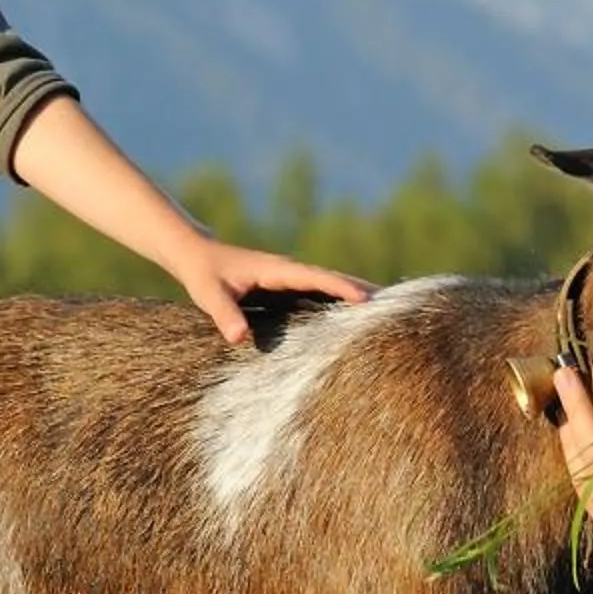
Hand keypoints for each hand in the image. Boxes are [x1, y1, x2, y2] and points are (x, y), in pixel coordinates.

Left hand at [176, 240, 370, 344]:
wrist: (197, 256)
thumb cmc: (202, 274)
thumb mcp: (209, 295)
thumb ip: (225, 315)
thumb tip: (238, 337)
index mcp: (277, 270)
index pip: (315, 278)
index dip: (341, 287)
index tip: (367, 298)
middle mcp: (289, 271)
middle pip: (332, 279)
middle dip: (361, 290)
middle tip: (395, 305)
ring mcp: (290, 279)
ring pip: (329, 286)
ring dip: (354, 295)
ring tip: (385, 312)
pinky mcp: (286, 288)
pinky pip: (318, 295)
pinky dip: (338, 302)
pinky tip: (353, 317)